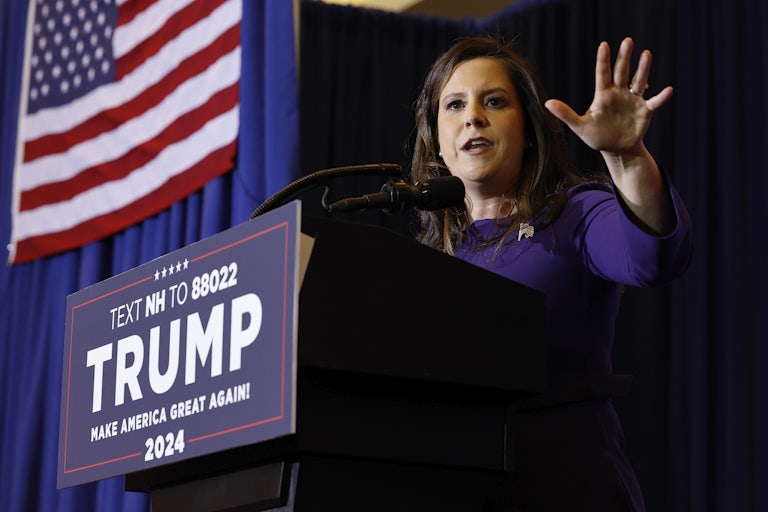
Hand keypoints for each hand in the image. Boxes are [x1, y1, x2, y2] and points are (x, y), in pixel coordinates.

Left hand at [544, 37, 672, 155]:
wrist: (615, 149)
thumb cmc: (596, 136)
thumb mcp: (580, 127)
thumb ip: (565, 114)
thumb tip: (547, 103)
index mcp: (603, 95)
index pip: (602, 74)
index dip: (603, 60)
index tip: (604, 45)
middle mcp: (619, 93)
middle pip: (622, 72)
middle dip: (624, 58)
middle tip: (627, 41)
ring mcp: (633, 100)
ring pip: (639, 81)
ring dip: (643, 69)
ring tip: (646, 54)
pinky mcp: (645, 110)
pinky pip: (654, 102)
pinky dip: (661, 97)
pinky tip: (668, 90)